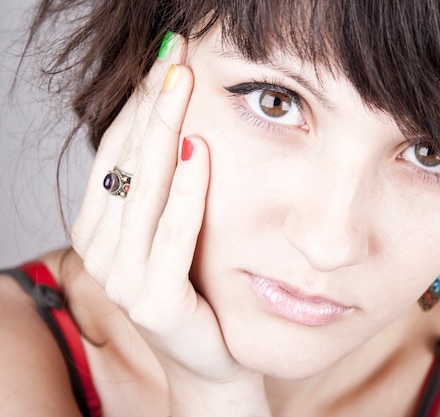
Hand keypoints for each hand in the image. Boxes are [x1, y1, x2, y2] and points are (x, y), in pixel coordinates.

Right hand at [70, 34, 270, 414]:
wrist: (211, 356)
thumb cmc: (194, 284)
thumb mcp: (170, 228)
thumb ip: (161, 187)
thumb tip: (174, 124)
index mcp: (98, 228)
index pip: (116, 153)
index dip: (139, 105)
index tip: (163, 62)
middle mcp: (101, 249)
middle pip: (127, 162)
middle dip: (152, 105)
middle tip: (174, 56)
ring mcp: (123, 277)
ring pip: (145, 191)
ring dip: (164, 132)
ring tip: (182, 85)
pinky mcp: (155, 300)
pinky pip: (173, 234)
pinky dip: (187, 191)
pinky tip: (200, 152)